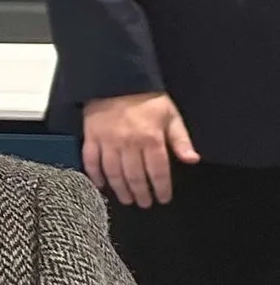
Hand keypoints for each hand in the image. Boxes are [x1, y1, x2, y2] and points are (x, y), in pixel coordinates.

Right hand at [82, 92, 199, 207]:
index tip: (163, 198)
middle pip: (135, 176)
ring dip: (121, 189)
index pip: (158, 171)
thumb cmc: (146, 99)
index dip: (161, 188)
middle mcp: (129, 143)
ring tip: (126, 199)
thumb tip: (192, 159)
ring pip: (114, 173)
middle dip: (141, 193)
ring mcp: (108, 142)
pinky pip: (92, 161)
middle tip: (144, 203)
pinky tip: (101, 185)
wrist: (116, 80)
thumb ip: (181, 140)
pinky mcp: (91, 138)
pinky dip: (95, 175)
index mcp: (151, 139)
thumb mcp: (171, 116)